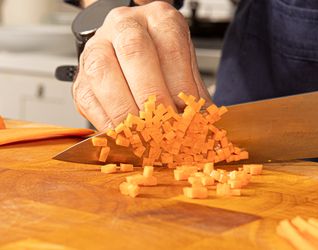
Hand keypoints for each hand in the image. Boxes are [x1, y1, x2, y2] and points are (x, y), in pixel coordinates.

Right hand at [72, 2, 211, 130]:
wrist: (126, 48)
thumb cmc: (159, 59)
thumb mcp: (184, 67)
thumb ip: (191, 93)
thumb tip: (201, 124)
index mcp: (159, 18)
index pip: (171, 48)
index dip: (180, 87)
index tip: (188, 116)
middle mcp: (125, 25)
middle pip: (135, 53)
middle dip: (152, 98)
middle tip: (165, 128)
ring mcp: (97, 47)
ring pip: (104, 73)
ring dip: (126, 111)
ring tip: (145, 135)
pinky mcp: (81, 76)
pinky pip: (88, 99)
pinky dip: (106, 122)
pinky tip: (123, 135)